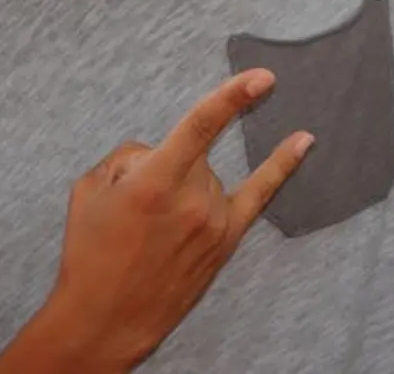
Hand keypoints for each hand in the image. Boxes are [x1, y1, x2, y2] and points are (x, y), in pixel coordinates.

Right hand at [39, 69, 313, 369]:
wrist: (106, 318)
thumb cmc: (90, 253)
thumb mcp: (89, 189)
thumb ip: (129, 156)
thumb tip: (160, 151)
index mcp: (154, 181)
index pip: (200, 126)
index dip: (232, 96)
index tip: (262, 76)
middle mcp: (192, 199)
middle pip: (191, 156)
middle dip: (164, 170)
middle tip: (136, 212)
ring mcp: (214, 220)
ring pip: (206, 177)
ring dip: (184, 188)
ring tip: (153, 230)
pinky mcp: (226, 239)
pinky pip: (260, 194)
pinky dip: (281, 166)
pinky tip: (303, 141)